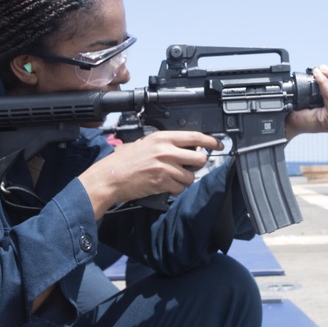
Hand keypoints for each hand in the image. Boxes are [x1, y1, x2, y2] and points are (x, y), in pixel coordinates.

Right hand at [78, 131, 221, 217]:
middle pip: (199, 158)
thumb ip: (165, 143)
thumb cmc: (124, 161)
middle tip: (189, 166)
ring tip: (171, 177)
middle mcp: (166, 150)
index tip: (218, 144)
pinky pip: (180, 188)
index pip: (195, 137)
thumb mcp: (145, 143)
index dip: (211, 141)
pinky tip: (165, 185)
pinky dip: (175, 189)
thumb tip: (185, 147)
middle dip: (197, 164)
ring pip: (190, 176)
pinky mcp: (162, 182)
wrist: (110, 177)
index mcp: (162, 138)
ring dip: (184, 180)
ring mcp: (165, 167)